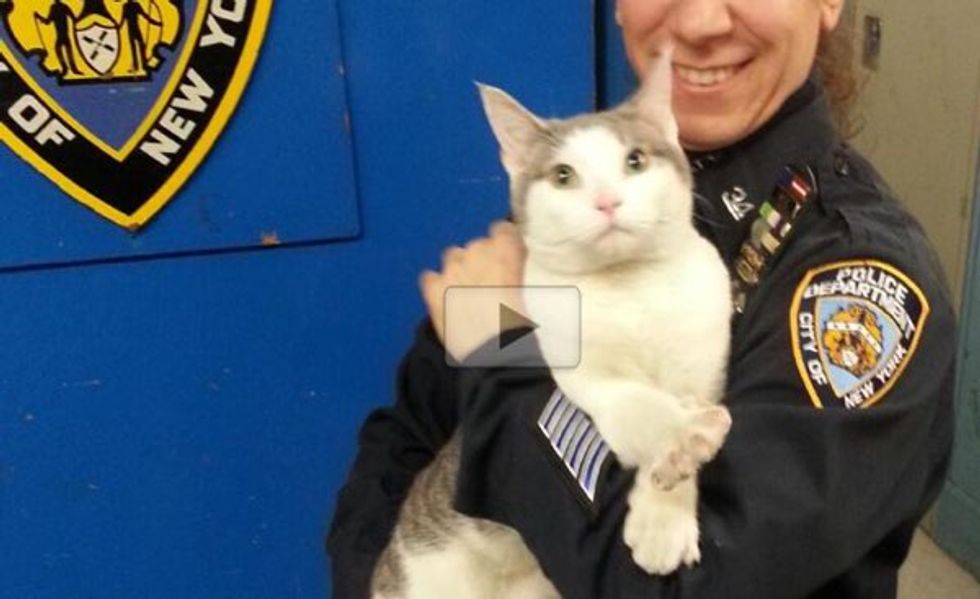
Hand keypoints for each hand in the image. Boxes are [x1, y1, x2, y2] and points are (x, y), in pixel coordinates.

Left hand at [420, 220, 526, 359]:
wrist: (493, 353)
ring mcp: (452, 270)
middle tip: (488, 284)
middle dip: (481, 260)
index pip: (502, 230)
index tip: (506, 257)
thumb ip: (517, 275)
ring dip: (459, 268)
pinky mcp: (432, 288)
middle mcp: (477, 253)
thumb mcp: (529, 294)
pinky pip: (429, 277)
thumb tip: (512, 274)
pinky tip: (443, 300)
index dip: (503, 243)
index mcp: (506, 253)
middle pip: (477, 245)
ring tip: (465, 292)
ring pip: (452, 256)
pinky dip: (436, 285)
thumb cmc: (521, 327)